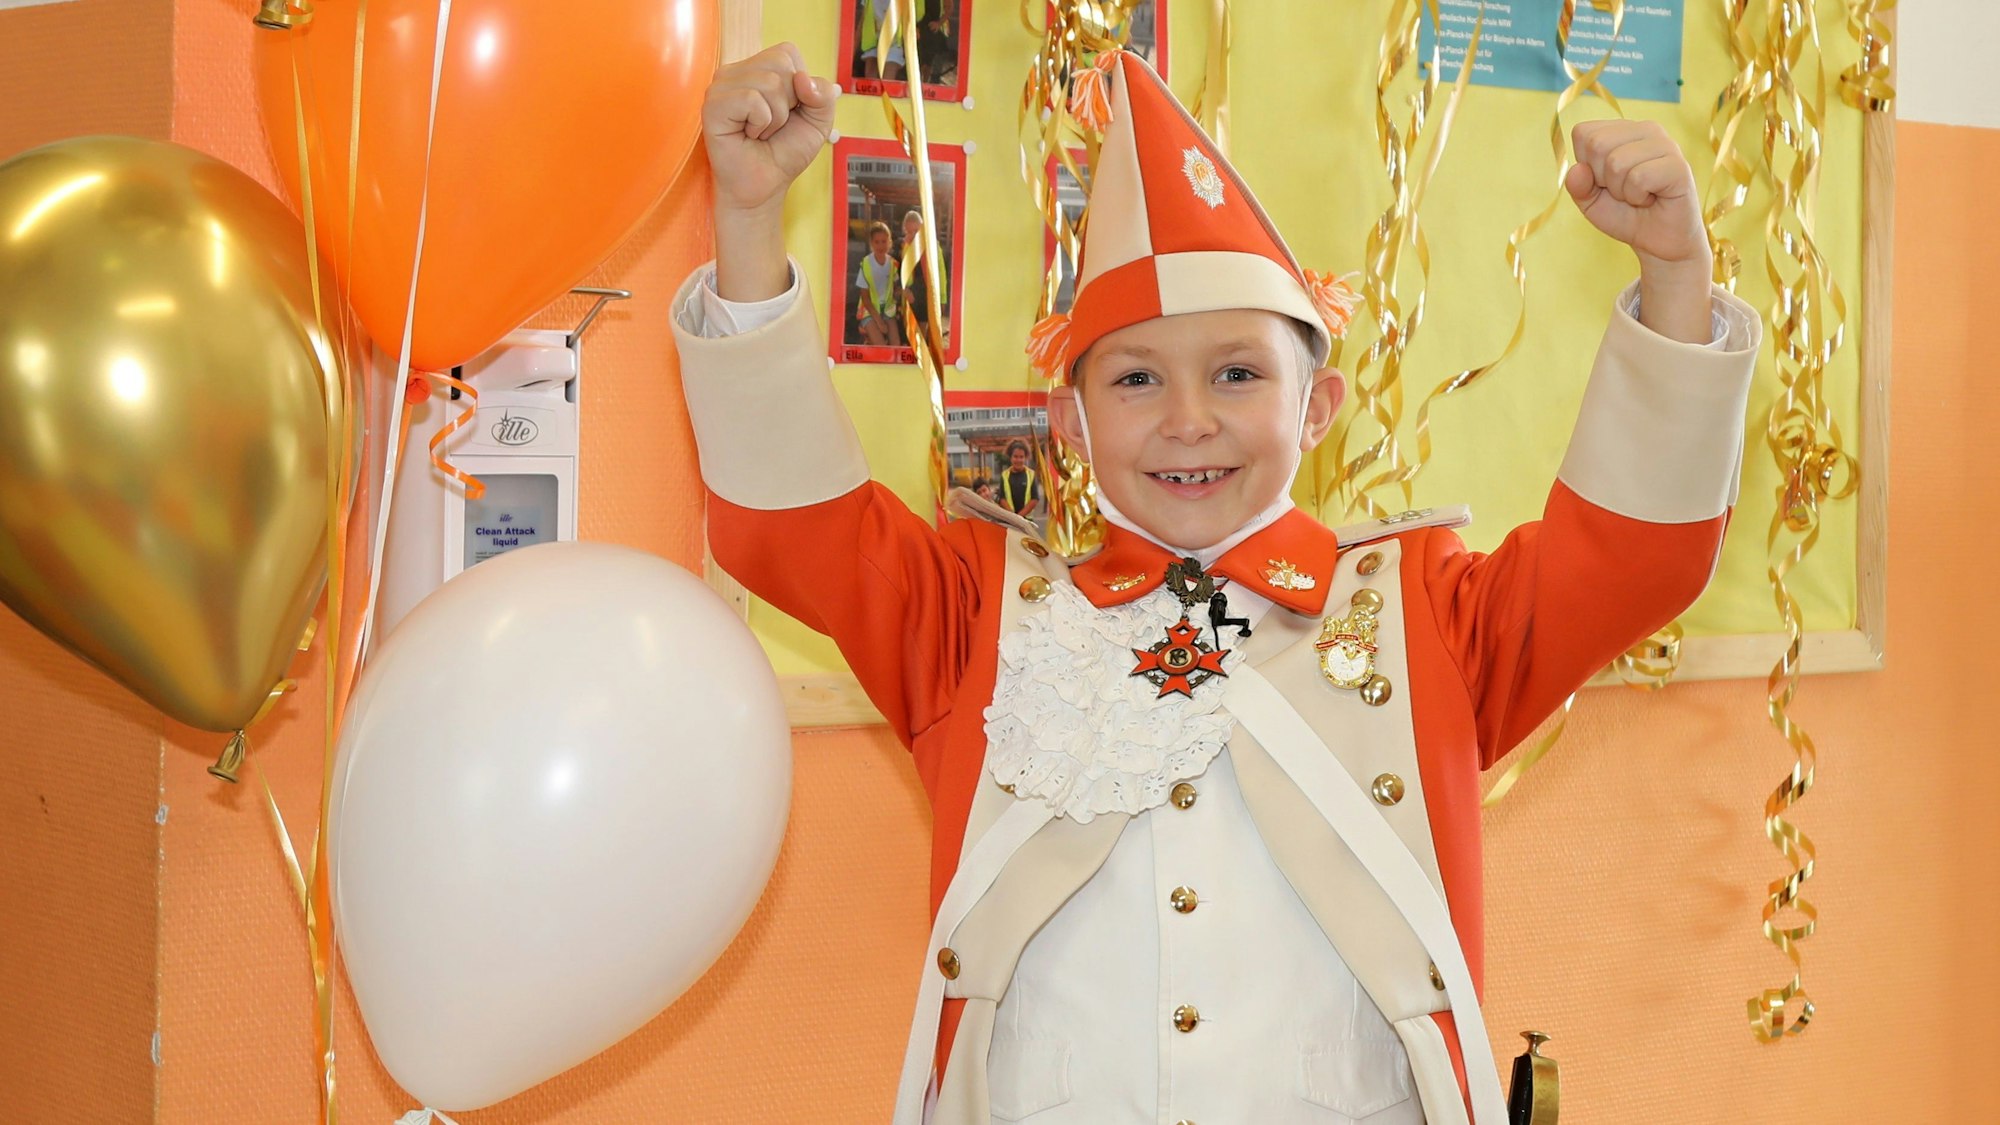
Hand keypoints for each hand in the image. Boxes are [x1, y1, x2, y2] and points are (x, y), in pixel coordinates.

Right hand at [702, 44, 836, 301]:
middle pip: (781, 65)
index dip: (800, 87)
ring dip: (775, 118)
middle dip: (789, 103)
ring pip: (769, 83)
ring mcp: (720, 87)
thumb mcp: (818, 122)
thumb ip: (823, 95)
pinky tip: (748, 135)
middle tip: (772, 126)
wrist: (764, 186)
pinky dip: (760, 122)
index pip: (788, 53)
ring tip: (760, 133)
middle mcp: (736, 71)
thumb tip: (804, 78)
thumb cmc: (784, 152)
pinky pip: (752, 100)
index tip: (788, 112)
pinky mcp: (712, 105)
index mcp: (758, 68)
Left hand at [1566, 120, 1714, 342]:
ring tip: (1641, 199)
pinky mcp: (1680, 169)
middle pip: (1596, 144)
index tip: (1607, 185)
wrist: (1663, 248)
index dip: (1587, 166)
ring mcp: (1668, 147)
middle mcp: (1650, 131)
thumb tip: (1577, 171)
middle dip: (1602, 178)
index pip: (1584, 134)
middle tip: (1627, 195)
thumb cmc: (1630, 220)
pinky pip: (1639, 173)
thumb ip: (1579, 186)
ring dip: (1621, 191)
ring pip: (1616, 160)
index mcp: (1627, 133)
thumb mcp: (1594, 205)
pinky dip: (1636, 194)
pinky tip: (1652, 200)